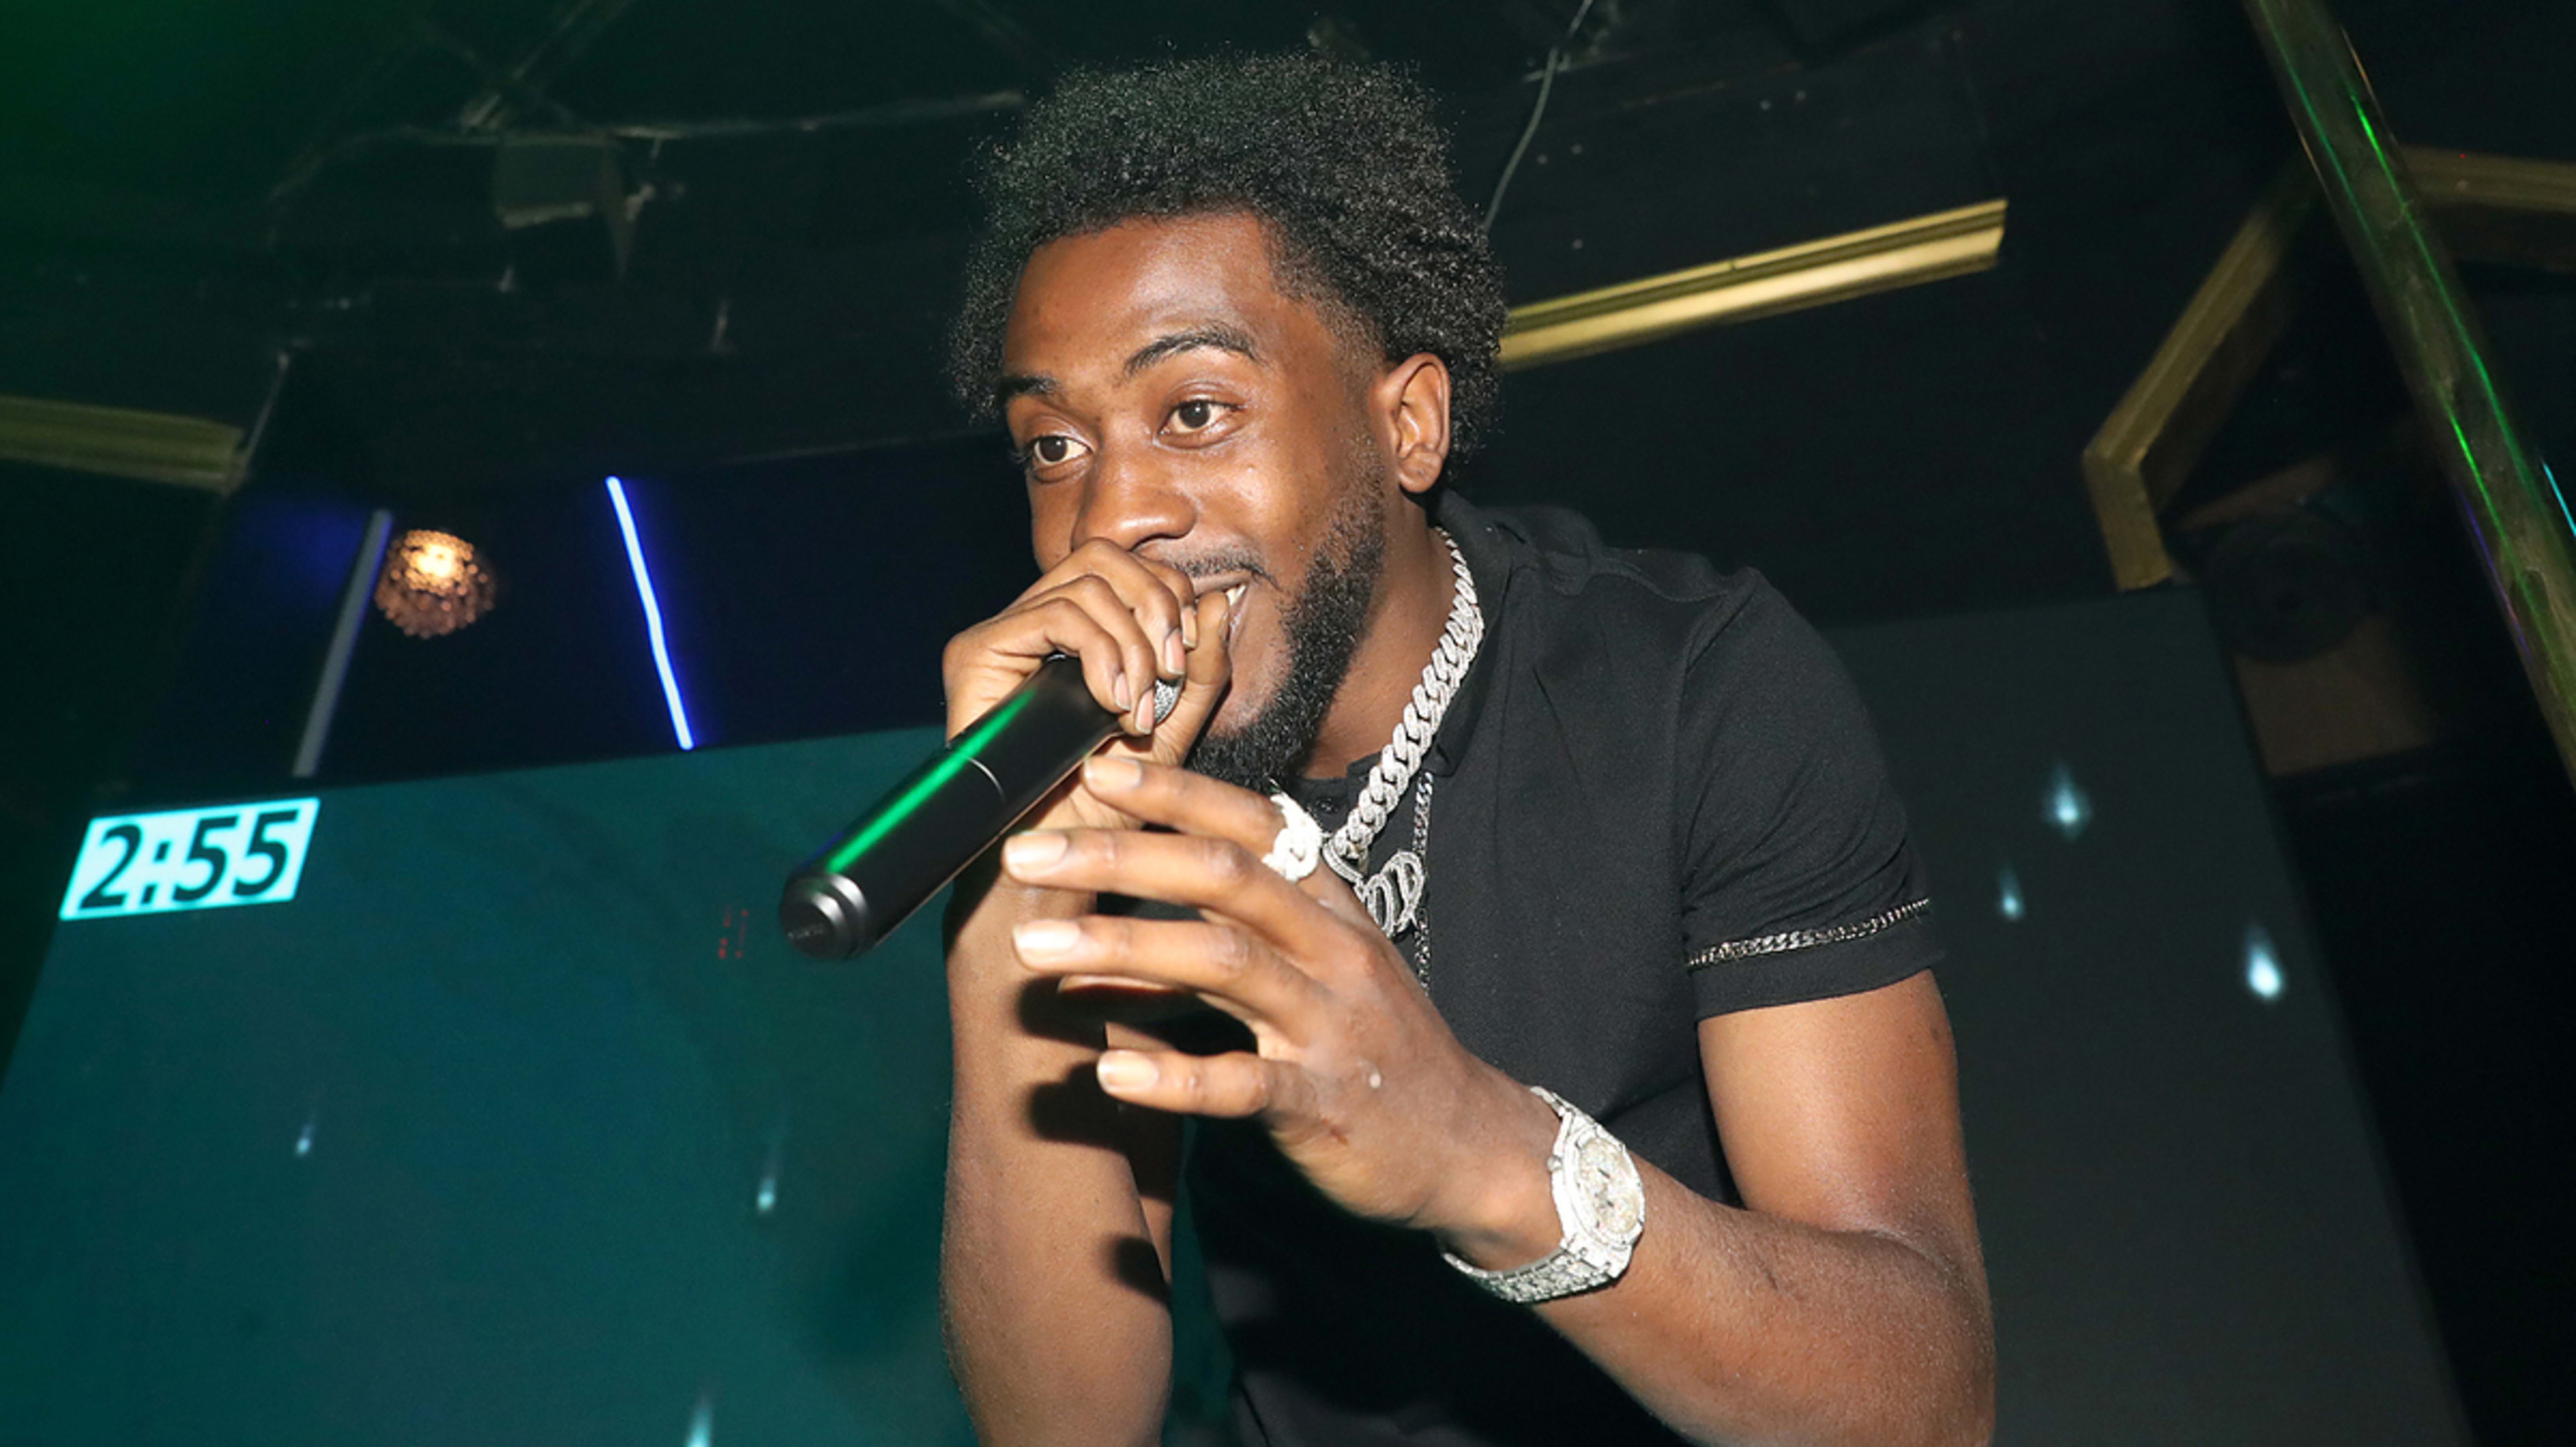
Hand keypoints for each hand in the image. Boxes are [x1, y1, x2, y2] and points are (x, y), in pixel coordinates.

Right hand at [941, 539, 1233, 835]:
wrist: (1058, 853)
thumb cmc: (1107, 800)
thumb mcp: (1173, 726)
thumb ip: (1199, 668)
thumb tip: (1218, 601)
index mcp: (1079, 631)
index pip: (1128, 568)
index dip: (1171, 596)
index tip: (1187, 657)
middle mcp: (1036, 622)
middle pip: (1105, 556)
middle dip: (1157, 605)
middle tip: (1170, 669)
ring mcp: (1004, 634)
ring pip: (1086, 583)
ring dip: (1132, 645)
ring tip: (1138, 708)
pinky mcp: (977, 651)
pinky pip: (1055, 615)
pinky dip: (1100, 653)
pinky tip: (1111, 704)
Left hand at [997, 756, 1558, 1249]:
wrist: (1467, 1145)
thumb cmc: (1373, 1048)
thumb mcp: (1315, 972)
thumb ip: (1224, 938)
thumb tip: (1109, 922)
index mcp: (1329, 906)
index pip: (1250, 824)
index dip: (1173, 791)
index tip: (1095, 767)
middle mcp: (1332, 949)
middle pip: (1223, 876)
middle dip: (1119, 855)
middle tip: (1026, 852)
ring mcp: (1331, 1025)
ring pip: (1224, 963)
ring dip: (1122, 945)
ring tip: (1034, 948)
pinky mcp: (1324, 1103)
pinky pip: (1243, 1083)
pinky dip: (1173, 1077)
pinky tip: (1108, 1070)